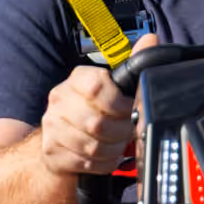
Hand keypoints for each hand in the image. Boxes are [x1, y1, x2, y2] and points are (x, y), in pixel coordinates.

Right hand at [39, 37, 155, 179]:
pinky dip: (103, 164)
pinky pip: (85, 163)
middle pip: (96, 122)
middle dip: (120, 133)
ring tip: (119, 146)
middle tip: (128, 133)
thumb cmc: (92, 111)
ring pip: (92, 145)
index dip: (119, 103)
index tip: (129, 110)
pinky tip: (106, 158)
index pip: (96, 86)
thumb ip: (132, 65)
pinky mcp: (52, 152)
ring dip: (113, 150)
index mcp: (76, 80)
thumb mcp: (112, 86)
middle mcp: (60, 101)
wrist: (59, 141)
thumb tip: (151, 39)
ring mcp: (52, 127)